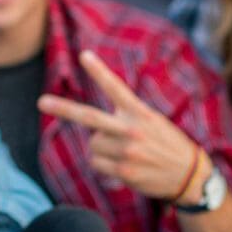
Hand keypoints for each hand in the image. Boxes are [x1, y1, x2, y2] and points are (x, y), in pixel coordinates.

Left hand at [38, 50, 203, 199]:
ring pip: (92, 144)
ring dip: (101, 148)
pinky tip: (124, 166)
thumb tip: (92, 128)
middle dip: (63, 109)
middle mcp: (132, 130)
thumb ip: (126, 117)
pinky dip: (103, 164)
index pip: (116, 88)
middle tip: (41, 102)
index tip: (84, 56)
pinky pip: (96, 163)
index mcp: (140, 113)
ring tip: (125, 152)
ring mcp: (127, 151)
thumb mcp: (153, 121)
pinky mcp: (125, 171)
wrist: (190, 176)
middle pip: (90, 117)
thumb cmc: (167, 144)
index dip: (99, 72)